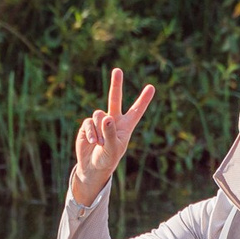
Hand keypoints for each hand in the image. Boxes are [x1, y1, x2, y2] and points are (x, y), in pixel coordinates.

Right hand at [68, 67, 155, 205]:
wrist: (92, 167)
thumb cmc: (107, 159)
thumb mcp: (112, 148)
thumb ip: (110, 133)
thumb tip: (106, 117)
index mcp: (126, 126)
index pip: (136, 111)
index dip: (143, 99)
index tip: (152, 87)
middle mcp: (113, 120)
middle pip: (115, 99)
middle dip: (115, 84)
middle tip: (117, 70)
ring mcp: (100, 122)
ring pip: (99, 115)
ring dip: (98, 129)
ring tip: (99, 143)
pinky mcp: (87, 125)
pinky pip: (88, 123)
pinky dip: (90, 132)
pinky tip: (91, 141)